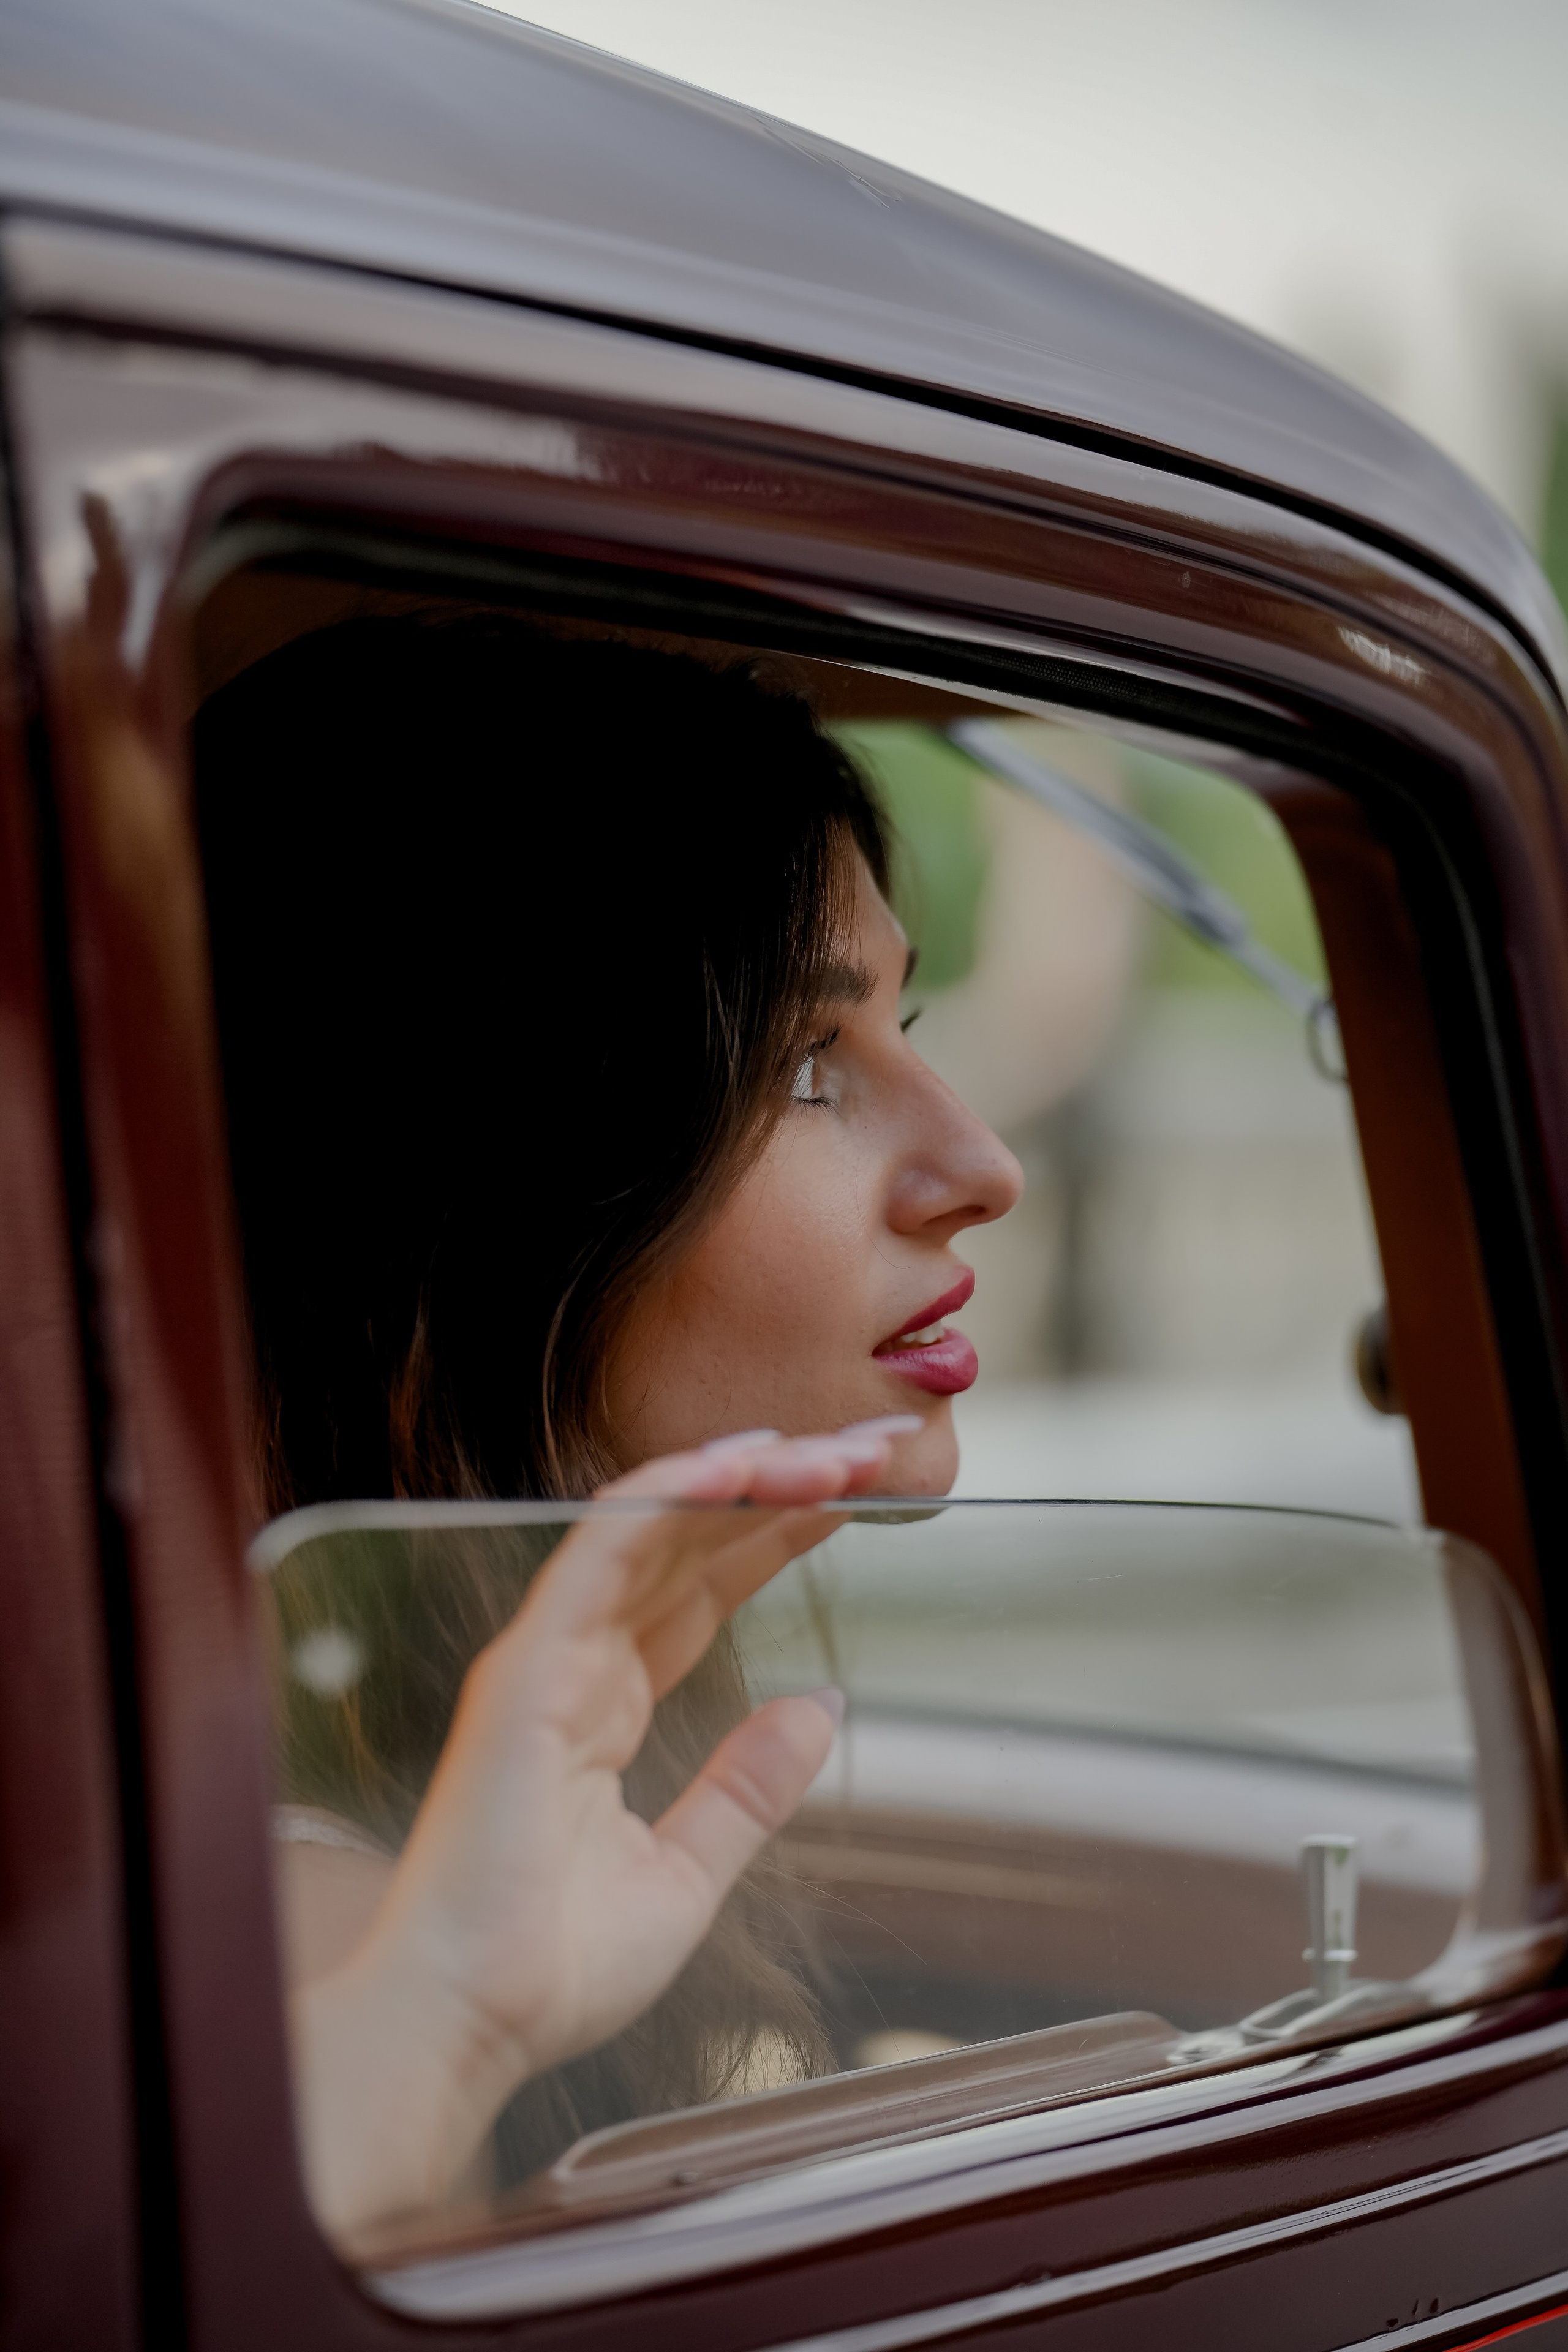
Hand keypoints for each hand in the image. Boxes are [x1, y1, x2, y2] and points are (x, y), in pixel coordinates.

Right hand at [289, 1418, 916, 2234]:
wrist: (472, 2026)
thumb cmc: (552, 1970)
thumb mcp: (687, 1873)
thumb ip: (748, 1786)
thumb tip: (818, 1705)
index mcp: (606, 1707)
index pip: (702, 1587)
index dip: (777, 1532)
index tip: (858, 1492)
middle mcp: (575, 1664)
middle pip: (689, 1543)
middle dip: (781, 1485)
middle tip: (871, 1448)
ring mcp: (547, 1656)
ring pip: (653, 1527)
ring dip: (745, 1480)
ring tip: (830, 1450)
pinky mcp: (527, 1664)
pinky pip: (601, 1551)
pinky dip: (668, 1499)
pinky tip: (739, 1470)